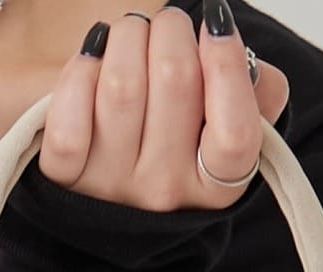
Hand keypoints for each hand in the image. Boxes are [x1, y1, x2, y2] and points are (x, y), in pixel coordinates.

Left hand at [39, 2, 289, 210]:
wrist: (109, 195)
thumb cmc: (177, 143)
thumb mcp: (226, 127)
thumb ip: (257, 96)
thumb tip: (245, 62)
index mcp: (217, 185)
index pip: (236, 132)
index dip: (228, 64)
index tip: (216, 25)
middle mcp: (167, 193)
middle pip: (176, 80)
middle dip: (171, 29)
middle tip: (168, 28)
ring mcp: (113, 188)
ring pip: (122, 84)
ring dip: (127, 37)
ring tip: (131, 38)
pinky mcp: (65, 179)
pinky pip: (70, 118)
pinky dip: (81, 72)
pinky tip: (93, 61)